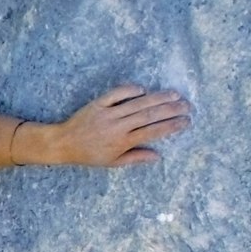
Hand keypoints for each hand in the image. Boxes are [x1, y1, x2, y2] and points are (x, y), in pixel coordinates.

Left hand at [46, 84, 189, 166]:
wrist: (63, 144)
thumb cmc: (89, 155)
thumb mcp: (112, 162)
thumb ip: (135, 158)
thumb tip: (158, 157)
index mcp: (123, 142)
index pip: (153, 132)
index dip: (171, 126)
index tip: (186, 121)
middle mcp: (118, 127)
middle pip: (149, 115)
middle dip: (170, 109)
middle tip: (187, 105)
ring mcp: (108, 114)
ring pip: (137, 104)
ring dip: (157, 98)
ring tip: (174, 94)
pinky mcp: (98, 104)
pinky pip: (116, 94)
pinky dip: (130, 90)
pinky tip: (143, 89)